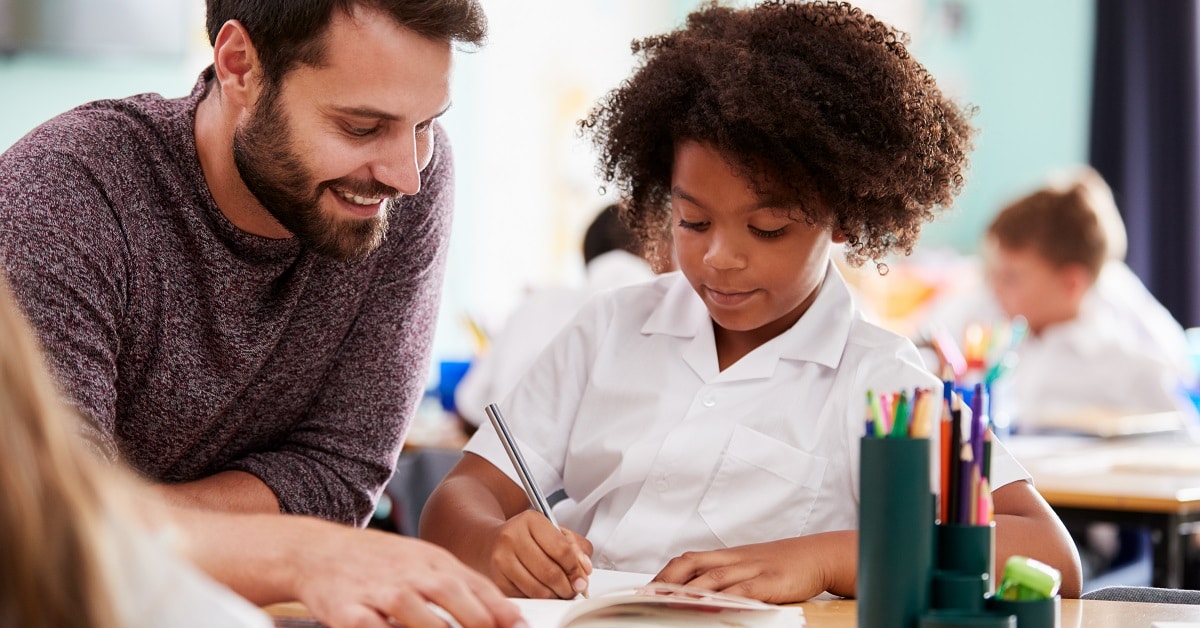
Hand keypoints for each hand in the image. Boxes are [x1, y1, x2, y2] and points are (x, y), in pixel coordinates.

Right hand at [291, 524, 525, 627]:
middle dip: (476, 620)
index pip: (474, 584)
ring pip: (415, 614)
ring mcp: (379, 592)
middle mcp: (409, 574)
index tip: (519, 626)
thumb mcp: (423, 561)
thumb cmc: (378, 561)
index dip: (500, 609)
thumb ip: (463, 586)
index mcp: (432, 561)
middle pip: (449, 594)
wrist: (318, 551)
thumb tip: (507, 616)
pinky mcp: (349, 612)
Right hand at [485, 510, 593, 598]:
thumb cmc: (525, 536)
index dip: (576, 568)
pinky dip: (539, 598)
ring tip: (560, 590)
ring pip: (539, 589)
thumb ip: (575, 546)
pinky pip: (526, 597)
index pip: (562, 549)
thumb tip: (584, 569)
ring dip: (555, 595)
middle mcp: (512, 537)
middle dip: (568, 586)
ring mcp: (501, 559)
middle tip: (574, 588)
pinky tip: (542, 590)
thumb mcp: (552, 531)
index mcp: (530, 520)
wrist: (489, 542)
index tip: (582, 576)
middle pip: (550, 572)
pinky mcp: (496, 579)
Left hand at [653, 533, 854, 603]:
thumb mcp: (748, 567)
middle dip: (666, 582)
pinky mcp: (769, 581)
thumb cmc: (781, 564)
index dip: (664, 574)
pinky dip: (726, 598)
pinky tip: (713, 606)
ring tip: (668, 603)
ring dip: (688, 591)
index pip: (687, 560)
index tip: (645, 589)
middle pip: (692, 565)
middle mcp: (734, 559)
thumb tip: (696, 593)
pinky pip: (744, 590)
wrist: (818, 554)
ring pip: (713, 577)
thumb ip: (725, 578)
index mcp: (726, 555)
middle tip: (646, 598)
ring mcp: (751, 569)